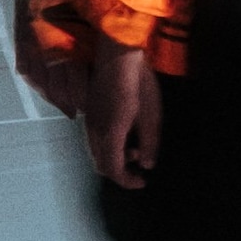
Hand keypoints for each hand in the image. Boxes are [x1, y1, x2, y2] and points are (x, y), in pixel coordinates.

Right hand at [82, 41, 159, 191]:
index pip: (112, 169)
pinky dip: (109, 147)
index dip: (127, 181)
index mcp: (110, 133)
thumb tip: (147, 164)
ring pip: (96, 152)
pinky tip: (126, 134)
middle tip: (140, 169)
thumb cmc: (138, 82)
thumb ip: (150, 140)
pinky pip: (95, 140)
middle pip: (101, 164)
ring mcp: (88, 121)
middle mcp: (94, 131)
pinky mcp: (89, 113)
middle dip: (121, 172)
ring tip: (137, 148)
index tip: (142, 183)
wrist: (116, 57)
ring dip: (115, 158)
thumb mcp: (152, 113)